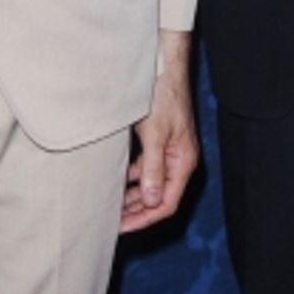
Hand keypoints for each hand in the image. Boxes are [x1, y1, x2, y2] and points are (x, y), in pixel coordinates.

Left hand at [120, 29, 198, 234]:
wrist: (162, 65)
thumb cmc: (162, 95)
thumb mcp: (154, 134)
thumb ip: (153, 168)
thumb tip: (152, 201)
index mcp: (183, 161)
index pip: (166, 203)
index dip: (144, 219)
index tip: (121, 228)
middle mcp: (179, 159)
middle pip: (159, 196)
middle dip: (136, 211)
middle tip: (111, 222)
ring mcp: (169, 150)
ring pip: (151, 183)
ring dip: (132, 195)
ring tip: (110, 205)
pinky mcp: (159, 140)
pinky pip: (146, 167)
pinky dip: (131, 177)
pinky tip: (115, 180)